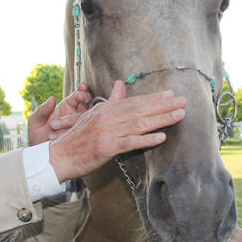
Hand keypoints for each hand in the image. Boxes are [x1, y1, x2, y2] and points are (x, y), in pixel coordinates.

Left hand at [27, 84, 92, 145]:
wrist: (39, 157)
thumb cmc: (36, 138)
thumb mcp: (35, 123)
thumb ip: (41, 110)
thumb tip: (52, 99)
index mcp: (64, 109)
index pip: (76, 97)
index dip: (81, 91)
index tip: (82, 88)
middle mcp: (73, 116)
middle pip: (86, 104)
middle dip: (86, 98)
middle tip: (83, 97)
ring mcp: (79, 127)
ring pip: (87, 117)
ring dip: (82, 115)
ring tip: (69, 120)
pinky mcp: (81, 137)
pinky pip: (86, 131)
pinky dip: (84, 129)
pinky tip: (79, 129)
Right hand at [47, 80, 185, 181]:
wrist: (58, 157)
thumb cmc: (78, 139)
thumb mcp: (92, 116)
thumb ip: (110, 101)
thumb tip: (120, 85)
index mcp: (105, 109)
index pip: (134, 101)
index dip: (154, 98)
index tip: (171, 94)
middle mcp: (108, 117)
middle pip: (140, 110)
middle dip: (164, 105)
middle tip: (183, 101)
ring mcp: (108, 132)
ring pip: (139, 123)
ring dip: (161, 119)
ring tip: (179, 115)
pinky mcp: (107, 148)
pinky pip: (130, 142)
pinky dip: (147, 139)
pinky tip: (161, 137)